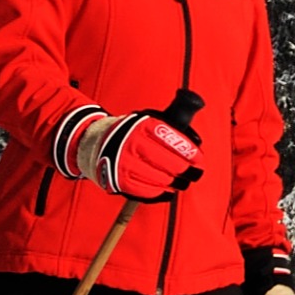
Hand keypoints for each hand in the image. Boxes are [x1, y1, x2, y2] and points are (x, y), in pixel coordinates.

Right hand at [76, 108, 203, 199]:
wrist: (96, 143)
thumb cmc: (131, 132)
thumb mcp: (149, 118)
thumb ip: (173, 116)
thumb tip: (197, 101)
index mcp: (143, 125)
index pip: (174, 140)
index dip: (190, 153)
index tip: (199, 160)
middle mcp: (133, 143)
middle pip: (171, 163)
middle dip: (186, 171)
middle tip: (194, 174)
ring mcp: (125, 163)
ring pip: (161, 179)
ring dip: (175, 183)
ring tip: (180, 182)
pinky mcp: (120, 180)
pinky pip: (147, 191)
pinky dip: (160, 192)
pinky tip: (166, 190)